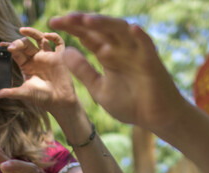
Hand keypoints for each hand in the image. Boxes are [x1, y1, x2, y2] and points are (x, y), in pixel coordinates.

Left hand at [0, 28, 78, 120]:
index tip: (2, 46)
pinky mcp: (59, 57)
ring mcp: (48, 56)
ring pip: (40, 39)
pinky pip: (58, 43)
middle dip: (18, 43)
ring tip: (23, 30)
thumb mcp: (25, 94)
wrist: (60, 102)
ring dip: (32, 32)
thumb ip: (12, 92)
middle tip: (12, 47)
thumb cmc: (43, 98)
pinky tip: (47, 35)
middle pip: (26, 44)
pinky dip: (54, 37)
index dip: (10, 47)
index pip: (16, 52)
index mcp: (26, 65)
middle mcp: (36, 58)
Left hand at [48, 13, 186, 130]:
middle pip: (100, 29)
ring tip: (87, 20)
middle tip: (65, 19)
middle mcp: (120, 48)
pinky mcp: (151, 60)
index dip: (71, 28)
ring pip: (120, 31)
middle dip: (83, 22)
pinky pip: (146, 44)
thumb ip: (83, 71)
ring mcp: (136, 52)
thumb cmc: (130, 104)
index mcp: (107, 54)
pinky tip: (131, 29)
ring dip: (105, 24)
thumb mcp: (99, 88)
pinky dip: (140, 36)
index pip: (87, 36)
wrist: (154, 118)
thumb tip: (65, 51)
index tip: (53, 22)